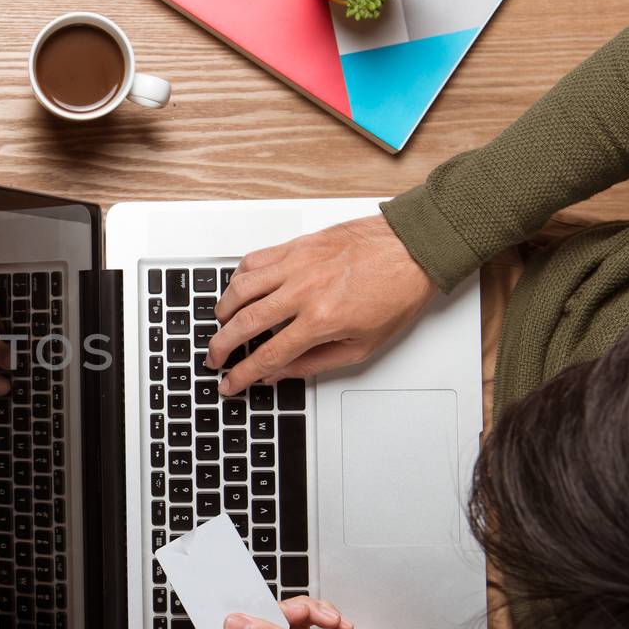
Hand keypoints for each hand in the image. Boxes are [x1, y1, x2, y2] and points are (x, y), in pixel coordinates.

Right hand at [206, 215, 436, 395]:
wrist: (413, 249)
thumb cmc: (396, 292)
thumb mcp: (363, 345)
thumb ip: (315, 362)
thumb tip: (280, 372)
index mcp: (321, 321)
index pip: (268, 355)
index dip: (243, 374)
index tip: (230, 383)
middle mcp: (303, 291)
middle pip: (243, 324)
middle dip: (221, 346)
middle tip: (215, 357)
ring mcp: (296, 265)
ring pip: (239, 290)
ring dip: (223, 312)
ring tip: (222, 325)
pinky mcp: (296, 246)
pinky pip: (253, 261)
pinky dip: (238, 279)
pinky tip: (239, 290)